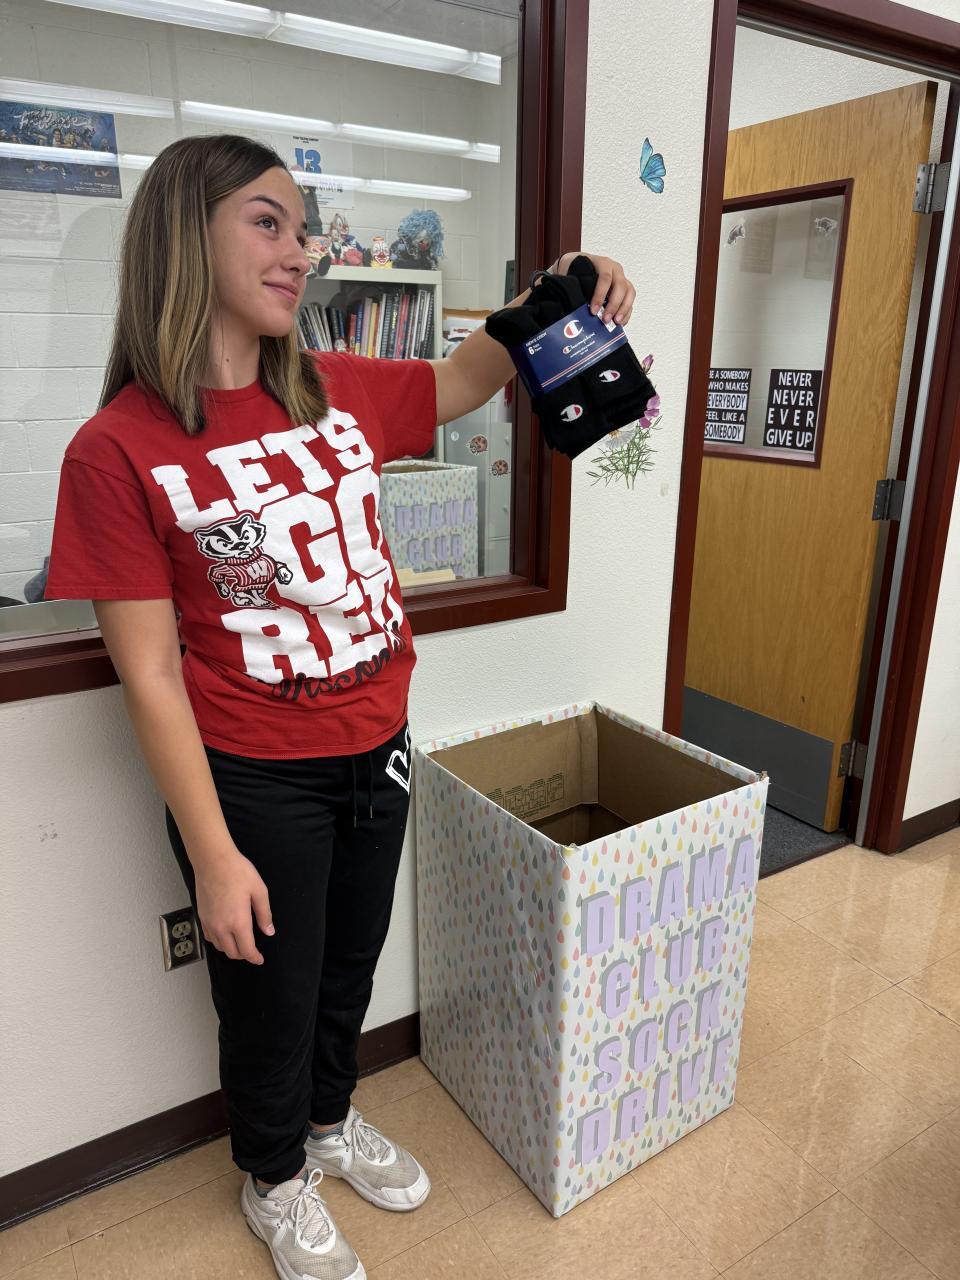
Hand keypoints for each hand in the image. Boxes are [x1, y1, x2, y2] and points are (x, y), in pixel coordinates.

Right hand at [194, 848, 274, 964]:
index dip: (254, 958)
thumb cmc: (237, 872)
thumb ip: (264, 914)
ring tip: (240, 942)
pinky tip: (225, 934)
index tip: (259, 959)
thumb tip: (268, 931)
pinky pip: (209, 937)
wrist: (213, 861)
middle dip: (244, 955)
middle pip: (232, 953)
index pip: (247, 950)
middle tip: (252, 950)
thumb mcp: (259, 891)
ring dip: (230, 949)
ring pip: (219, 947)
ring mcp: (209, 923)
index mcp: (238, 922)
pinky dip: (218, 941)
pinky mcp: (202, 916)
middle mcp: (221, 927)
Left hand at [555, 251, 635, 326]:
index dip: (600, 295)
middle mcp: (615, 270)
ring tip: (616, 323)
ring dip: (624, 309)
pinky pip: (630, 300)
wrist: (579, 263)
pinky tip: (620, 323)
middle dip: (614, 305)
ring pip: (629, 293)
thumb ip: (575, 286)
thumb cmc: (576, 268)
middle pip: (621, 286)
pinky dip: (626, 312)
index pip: (605, 278)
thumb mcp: (573, 273)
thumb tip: (574, 304)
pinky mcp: (625, 289)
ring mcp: (622, 279)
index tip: (594, 311)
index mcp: (603, 263)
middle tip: (606, 319)